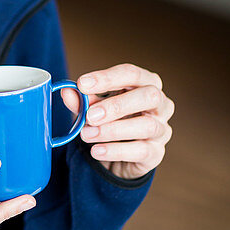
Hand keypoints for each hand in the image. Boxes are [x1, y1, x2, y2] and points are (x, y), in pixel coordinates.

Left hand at [60, 63, 174, 179]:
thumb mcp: (93, 108)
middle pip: (149, 96)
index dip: (107, 78)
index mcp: (146, 83)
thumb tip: (67, 91)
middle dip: (117, 105)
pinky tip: (97, 150)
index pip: (132, 73)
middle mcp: (161, 104)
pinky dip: (116, 150)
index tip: (82, 84)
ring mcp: (162, 129)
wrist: (116, 156)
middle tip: (90, 115)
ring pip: (147, 125)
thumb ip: (82, 100)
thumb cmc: (109, 121)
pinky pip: (142, 150)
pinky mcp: (157, 153)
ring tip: (87, 135)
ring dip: (113, 130)